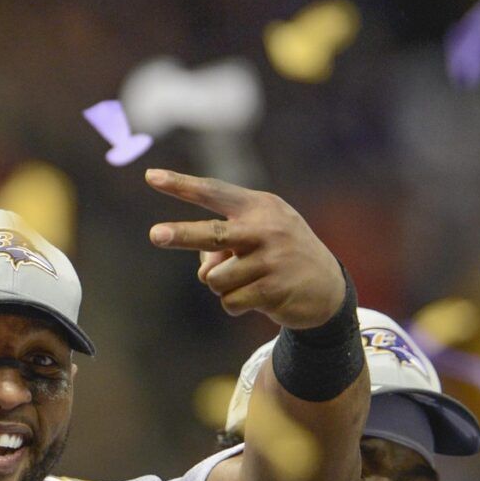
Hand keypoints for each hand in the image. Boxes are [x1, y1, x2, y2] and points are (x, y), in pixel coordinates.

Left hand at [146, 168, 346, 328]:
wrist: (328, 287)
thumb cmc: (279, 253)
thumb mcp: (258, 236)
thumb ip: (224, 243)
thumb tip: (206, 269)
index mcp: (259, 206)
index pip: (214, 192)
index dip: (181, 185)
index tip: (151, 176)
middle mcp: (266, 229)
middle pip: (213, 234)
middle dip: (181, 235)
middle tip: (154, 235)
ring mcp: (272, 260)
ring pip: (215, 278)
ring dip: (221, 285)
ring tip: (247, 280)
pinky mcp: (274, 289)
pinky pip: (230, 301)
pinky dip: (235, 304)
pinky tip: (257, 297)